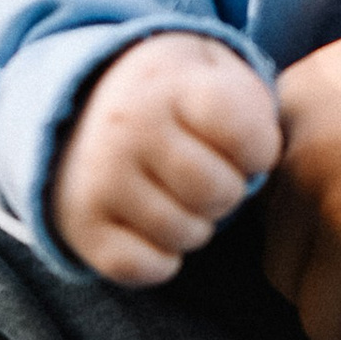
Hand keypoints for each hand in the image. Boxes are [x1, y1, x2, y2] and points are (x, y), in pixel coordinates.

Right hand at [50, 35, 282, 283]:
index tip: (240, 144)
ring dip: (195, 226)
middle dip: (227, 192)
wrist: (79, 107)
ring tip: (177, 197)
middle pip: (219, 192)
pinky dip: (161, 261)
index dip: (258, 151)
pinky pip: (146, 269)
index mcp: (169, 84)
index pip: (247, 136)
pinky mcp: (81, 225)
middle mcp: (128, 128)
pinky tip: (153, 229)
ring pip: (185, 235)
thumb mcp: (212, 70)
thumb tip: (261, 167)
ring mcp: (100, 178)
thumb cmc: (172, 97)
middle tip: (206, 175)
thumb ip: (251, 104)